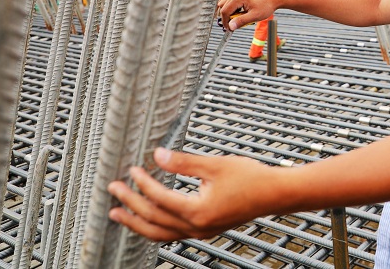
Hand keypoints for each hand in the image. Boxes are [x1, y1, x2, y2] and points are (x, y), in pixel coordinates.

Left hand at [108, 148, 279, 241]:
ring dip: (136, 223)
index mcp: (198, 211)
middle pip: (153, 220)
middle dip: (130, 204)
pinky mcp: (206, 229)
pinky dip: (154, 227)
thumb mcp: (215, 165)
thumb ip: (184, 162)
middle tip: (114, 190)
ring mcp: (201, 231)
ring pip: (159, 234)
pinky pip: (171, 234)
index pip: (160, 198)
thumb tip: (158, 156)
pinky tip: (148, 219)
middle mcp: (197, 226)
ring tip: (118, 214)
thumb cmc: (251, 179)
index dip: (143, 184)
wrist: (275, 194)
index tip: (132, 170)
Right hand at [217, 0, 277, 30]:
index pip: (225, 11)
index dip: (225, 22)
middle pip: (222, 6)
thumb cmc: (266, 5)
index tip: (229, 29)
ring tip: (236, 18)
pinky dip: (229, 6)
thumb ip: (241, 21)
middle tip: (233, 24)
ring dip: (227, 11)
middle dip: (226, 17)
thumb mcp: (254, 16)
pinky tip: (238, 12)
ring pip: (223, 2)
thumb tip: (230, 27)